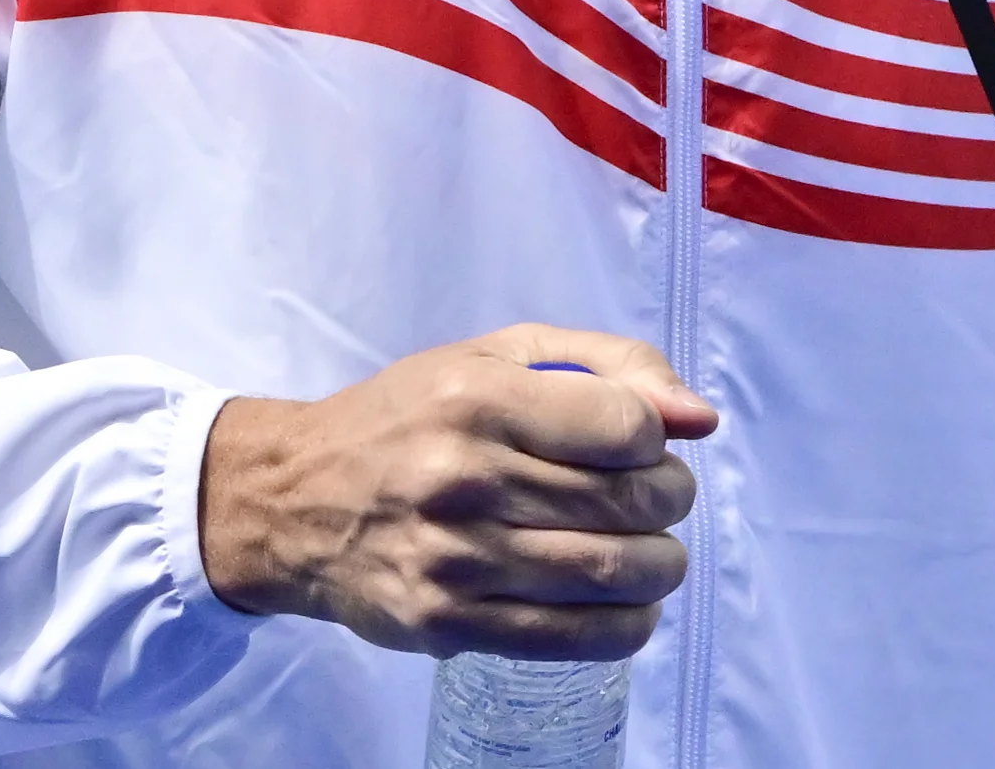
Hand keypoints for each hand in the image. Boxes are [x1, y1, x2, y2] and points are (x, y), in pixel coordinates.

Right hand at [198, 324, 717, 658]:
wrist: (294, 500)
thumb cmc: (409, 416)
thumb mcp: (496, 357)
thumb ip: (608, 366)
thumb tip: (700, 417)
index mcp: (478, 398)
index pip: (625, 426)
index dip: (657, 438)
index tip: (644, 444)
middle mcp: (465, 477)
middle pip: (627, 502)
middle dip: (671, 501)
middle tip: (663, 500)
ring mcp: (454, 558)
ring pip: (609, 573)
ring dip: (660, 566)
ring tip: (655, 553)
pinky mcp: (446, 623)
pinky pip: (569, 637)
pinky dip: (625, 626)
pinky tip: (629, 606)